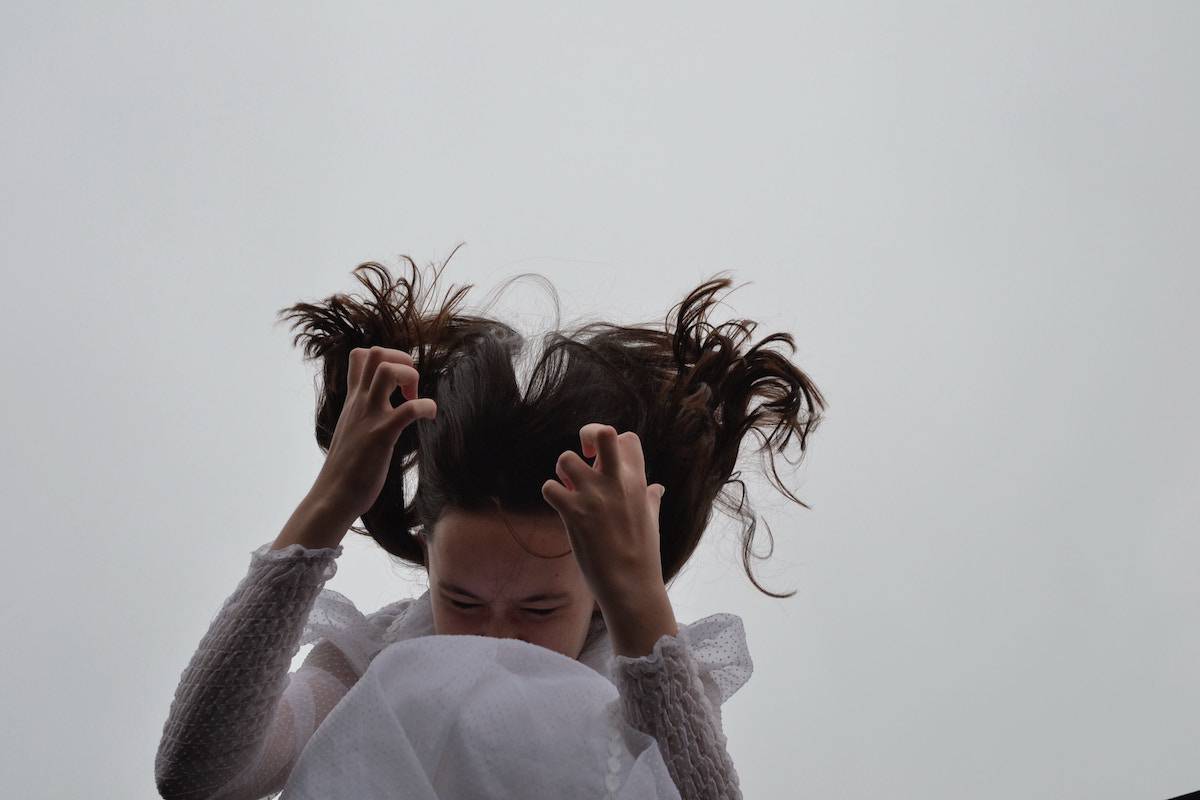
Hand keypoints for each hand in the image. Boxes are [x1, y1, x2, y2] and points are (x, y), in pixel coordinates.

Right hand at [310, 346, 436, 519]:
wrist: (333, 497)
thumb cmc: (346, 470)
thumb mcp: (351, 431)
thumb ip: (362, 415)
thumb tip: (380, 413)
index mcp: (353, 401)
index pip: (359, 356)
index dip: (386, 357)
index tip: (398, 382)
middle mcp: (359, 403)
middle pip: (375, 352)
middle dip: (401, 360)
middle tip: (409, 388)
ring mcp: (369, 417)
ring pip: (387, 369)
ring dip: (410, 375)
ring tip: (415, 398)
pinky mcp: (381, 436)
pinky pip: (408, 409)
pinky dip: (426, 407)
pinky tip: (430, 416)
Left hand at [541, 424, 666, 608]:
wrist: (631, 585)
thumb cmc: (643, 554)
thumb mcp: (651, 519)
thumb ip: (651, 498)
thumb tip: (658, 488)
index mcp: (637, 481)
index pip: (626, 438)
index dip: (612, 443)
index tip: (606, 461)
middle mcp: (615, 483)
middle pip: (602, 433)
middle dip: (588, 435)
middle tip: (584, 456)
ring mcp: (594, 496)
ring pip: (565, 458)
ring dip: (562, 470)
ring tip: (569, 488)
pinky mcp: (574, 513)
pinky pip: (550, 487)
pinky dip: (551, 494)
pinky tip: (561, 507)